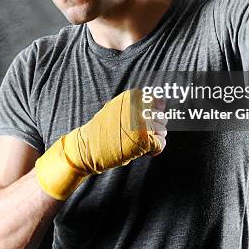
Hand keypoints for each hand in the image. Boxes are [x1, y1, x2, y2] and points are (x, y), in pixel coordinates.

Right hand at [35, 90, 166, 199]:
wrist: (86, 147)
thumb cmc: (102, 130)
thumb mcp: (116, 108)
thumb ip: (135, 106)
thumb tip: (160, 106)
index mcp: (133, 97)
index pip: (159, 102)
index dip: (156, 114)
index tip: (150, 121)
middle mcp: (139, 107)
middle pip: (162, 118)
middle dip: (156, 128)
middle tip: (144, 135)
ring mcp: (141, 123)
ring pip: (162, 131)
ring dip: (156, 139)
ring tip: (141, 143)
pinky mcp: (143, 139)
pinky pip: (160, 144)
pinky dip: (155, 149)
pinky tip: (145, 151)